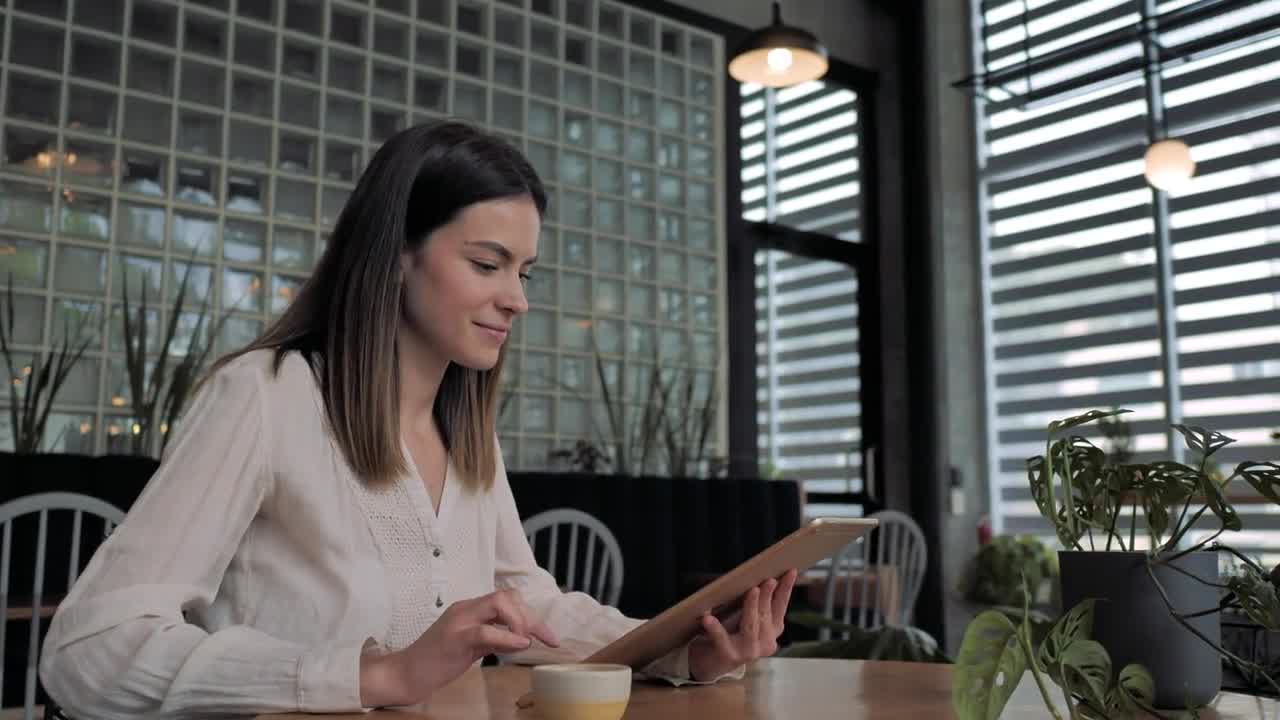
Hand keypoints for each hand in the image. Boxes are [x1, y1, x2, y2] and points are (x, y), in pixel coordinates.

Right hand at [360, 589, 559, 706]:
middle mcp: (465, 608)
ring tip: (529, 640)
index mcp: (470, 608)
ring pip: (499, 603)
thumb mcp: (470, 646)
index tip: (548, 636)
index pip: (507, 599)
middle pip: (508, 596)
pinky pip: (486, 631)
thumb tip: (520, 638)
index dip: (531, 615)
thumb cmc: (436, 661)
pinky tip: (519, 645)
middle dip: (532, 617)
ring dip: (521, 621)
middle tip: (546, 639)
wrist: (405, 674)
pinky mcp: (454, 638)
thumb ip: (492, 637)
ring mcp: (459, 621)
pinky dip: (507, 637)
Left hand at [687, 569, 797, 681]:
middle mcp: (765, 643)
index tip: (791, 571)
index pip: (780, 607)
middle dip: (768, 596)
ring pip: (751, 625)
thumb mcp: (746, 619)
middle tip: (769, 580)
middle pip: (766, 615)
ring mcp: (749, 651)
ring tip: (752, 591)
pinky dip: (715, 627)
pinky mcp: (729, 656)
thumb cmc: (729, 634)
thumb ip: (754, 604)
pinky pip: (721, 638)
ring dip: (752, 607)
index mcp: (771, 631)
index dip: (786, 589)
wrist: (710, 664)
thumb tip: (756, 577)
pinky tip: (707, 617)